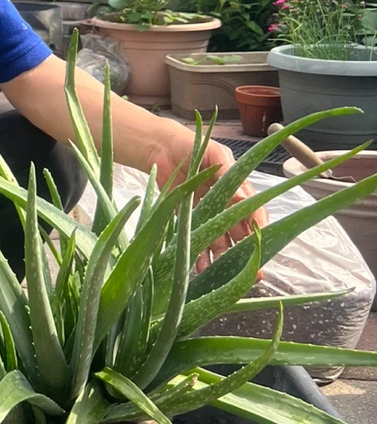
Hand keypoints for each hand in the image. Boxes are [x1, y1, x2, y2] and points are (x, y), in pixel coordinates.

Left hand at [147, 130, 268, 273]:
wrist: (162, 148)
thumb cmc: (192, 144)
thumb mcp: (213, 154)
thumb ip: (226, 173)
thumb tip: (241, 195)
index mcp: (237, 189)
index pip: (254, 213)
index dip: (259, 228)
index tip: (262, 243)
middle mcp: (225, 205)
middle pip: (241, 234)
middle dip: (247, 254)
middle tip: (255, 275)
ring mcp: (207, 214)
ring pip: (220, 241)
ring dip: (223, 260)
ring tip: (225, 279)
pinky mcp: (188, 219)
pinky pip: (196, 240)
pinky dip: (199, 256)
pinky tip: (201, 270)